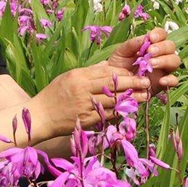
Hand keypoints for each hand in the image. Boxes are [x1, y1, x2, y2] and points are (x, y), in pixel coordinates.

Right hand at [31, 63, 150, 137]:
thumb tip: (107, 66)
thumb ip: (89, 72)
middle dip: (133, 84)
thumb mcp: (69, 77)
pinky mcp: (86, 120)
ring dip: (131, 99)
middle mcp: (83, 90)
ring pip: (113, 101)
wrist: (40, 116)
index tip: (138, 72)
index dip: (125, 73)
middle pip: (113, 85)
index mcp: (79, 76)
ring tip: (145, 96)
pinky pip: (106, 115)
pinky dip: (119, 112)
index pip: (107, 72)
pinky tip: (130, 109)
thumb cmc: (54, 94)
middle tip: (147, 82)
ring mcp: (85, 106)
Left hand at [106, 28, 180, 95]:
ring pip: (175, 60)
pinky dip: (170, 80)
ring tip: (151, 64)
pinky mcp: (163, 83)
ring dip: (165, 60)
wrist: (115, 84)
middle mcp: (161, 55)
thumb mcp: (121, 52)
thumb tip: (144, 38)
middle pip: (171, 46)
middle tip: (150, 52)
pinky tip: (161, 81)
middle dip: (162, 47)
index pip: (162, 35)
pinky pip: (174, 80)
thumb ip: (132, 44)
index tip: (151, 38)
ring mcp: (163, 69)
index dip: (159, 34)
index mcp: (151, 45)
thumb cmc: (119, 64)